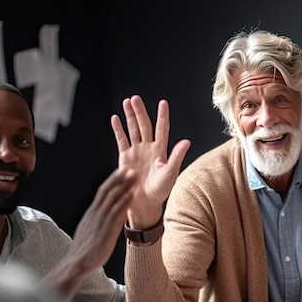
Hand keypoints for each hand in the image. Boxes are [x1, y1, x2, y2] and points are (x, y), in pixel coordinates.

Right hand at [43, 168, 137, 301]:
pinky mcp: (105, 230)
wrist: (76, 264)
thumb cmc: (85, 250)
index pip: (102, 192)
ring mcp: (100, 221)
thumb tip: (107, 216)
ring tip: (135, 175)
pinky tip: (132, 194)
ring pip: (113, 198)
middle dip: (119, 178)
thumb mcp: (90, 231)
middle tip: (131, 167)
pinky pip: (115, 213)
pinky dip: (124, 202)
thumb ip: (98, 221)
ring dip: (124, 186)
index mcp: (91, 214)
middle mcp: (95, 214)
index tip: (121, 171)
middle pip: (107, 191)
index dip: (112, 181)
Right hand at [111, 96, 190, 228]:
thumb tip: (186, 141)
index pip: (162, 129)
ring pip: (133, 129)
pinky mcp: (125, 157)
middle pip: (144, 125)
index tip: (163, 103)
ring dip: (129, 116)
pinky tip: (115, 118)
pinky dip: (118, 129)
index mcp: (161, 151)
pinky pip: (121, 140)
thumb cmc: (160, 190)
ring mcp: (136, 151)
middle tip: (136, 98)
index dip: (162, 116)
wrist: (145, 203)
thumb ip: (177, 156)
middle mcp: (148, 148)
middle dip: (140, 111)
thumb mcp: (171, 173)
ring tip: (126, 102)